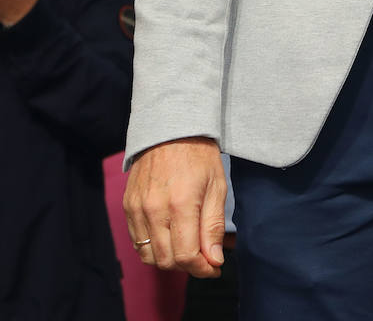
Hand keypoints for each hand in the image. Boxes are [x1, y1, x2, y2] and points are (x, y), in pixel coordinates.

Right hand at [124, 137, 226, 277]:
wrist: (170, 130)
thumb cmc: (199, 156)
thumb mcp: (217, 187)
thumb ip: (214, 226)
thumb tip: (214, 260)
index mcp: (181, 204)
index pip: (186, 255)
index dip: (202, 268)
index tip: (215, 267)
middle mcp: (154, 210)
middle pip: (166, 260)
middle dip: (188, 265)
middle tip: (204, 257)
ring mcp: (137, 209)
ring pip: (149, 255)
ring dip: (170, 259)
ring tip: (188, 246)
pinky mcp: (127, 207)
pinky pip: (137, 241)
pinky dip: (154, 247)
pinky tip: (170, 235)